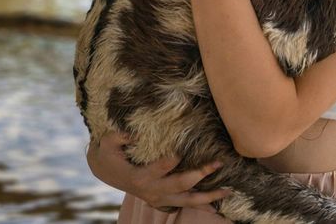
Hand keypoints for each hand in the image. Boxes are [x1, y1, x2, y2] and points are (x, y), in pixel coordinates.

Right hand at [86, 132, 229, 212]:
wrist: (107, 172)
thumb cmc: (109, 154)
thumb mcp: (107, 143)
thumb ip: (118, 137)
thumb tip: (132, 132)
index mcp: (139, 177)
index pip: (159, 169)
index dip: (169, 162)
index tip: (180, 153)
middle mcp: (152, 190)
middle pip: (180, 185)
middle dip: (200, 175)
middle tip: (217, 163)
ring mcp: (159, 198)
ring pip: (187, 201)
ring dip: (208, 197)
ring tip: (228, 190)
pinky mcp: (163, 199)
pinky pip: (186, 203)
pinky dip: (203, 202)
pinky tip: (218, 197)